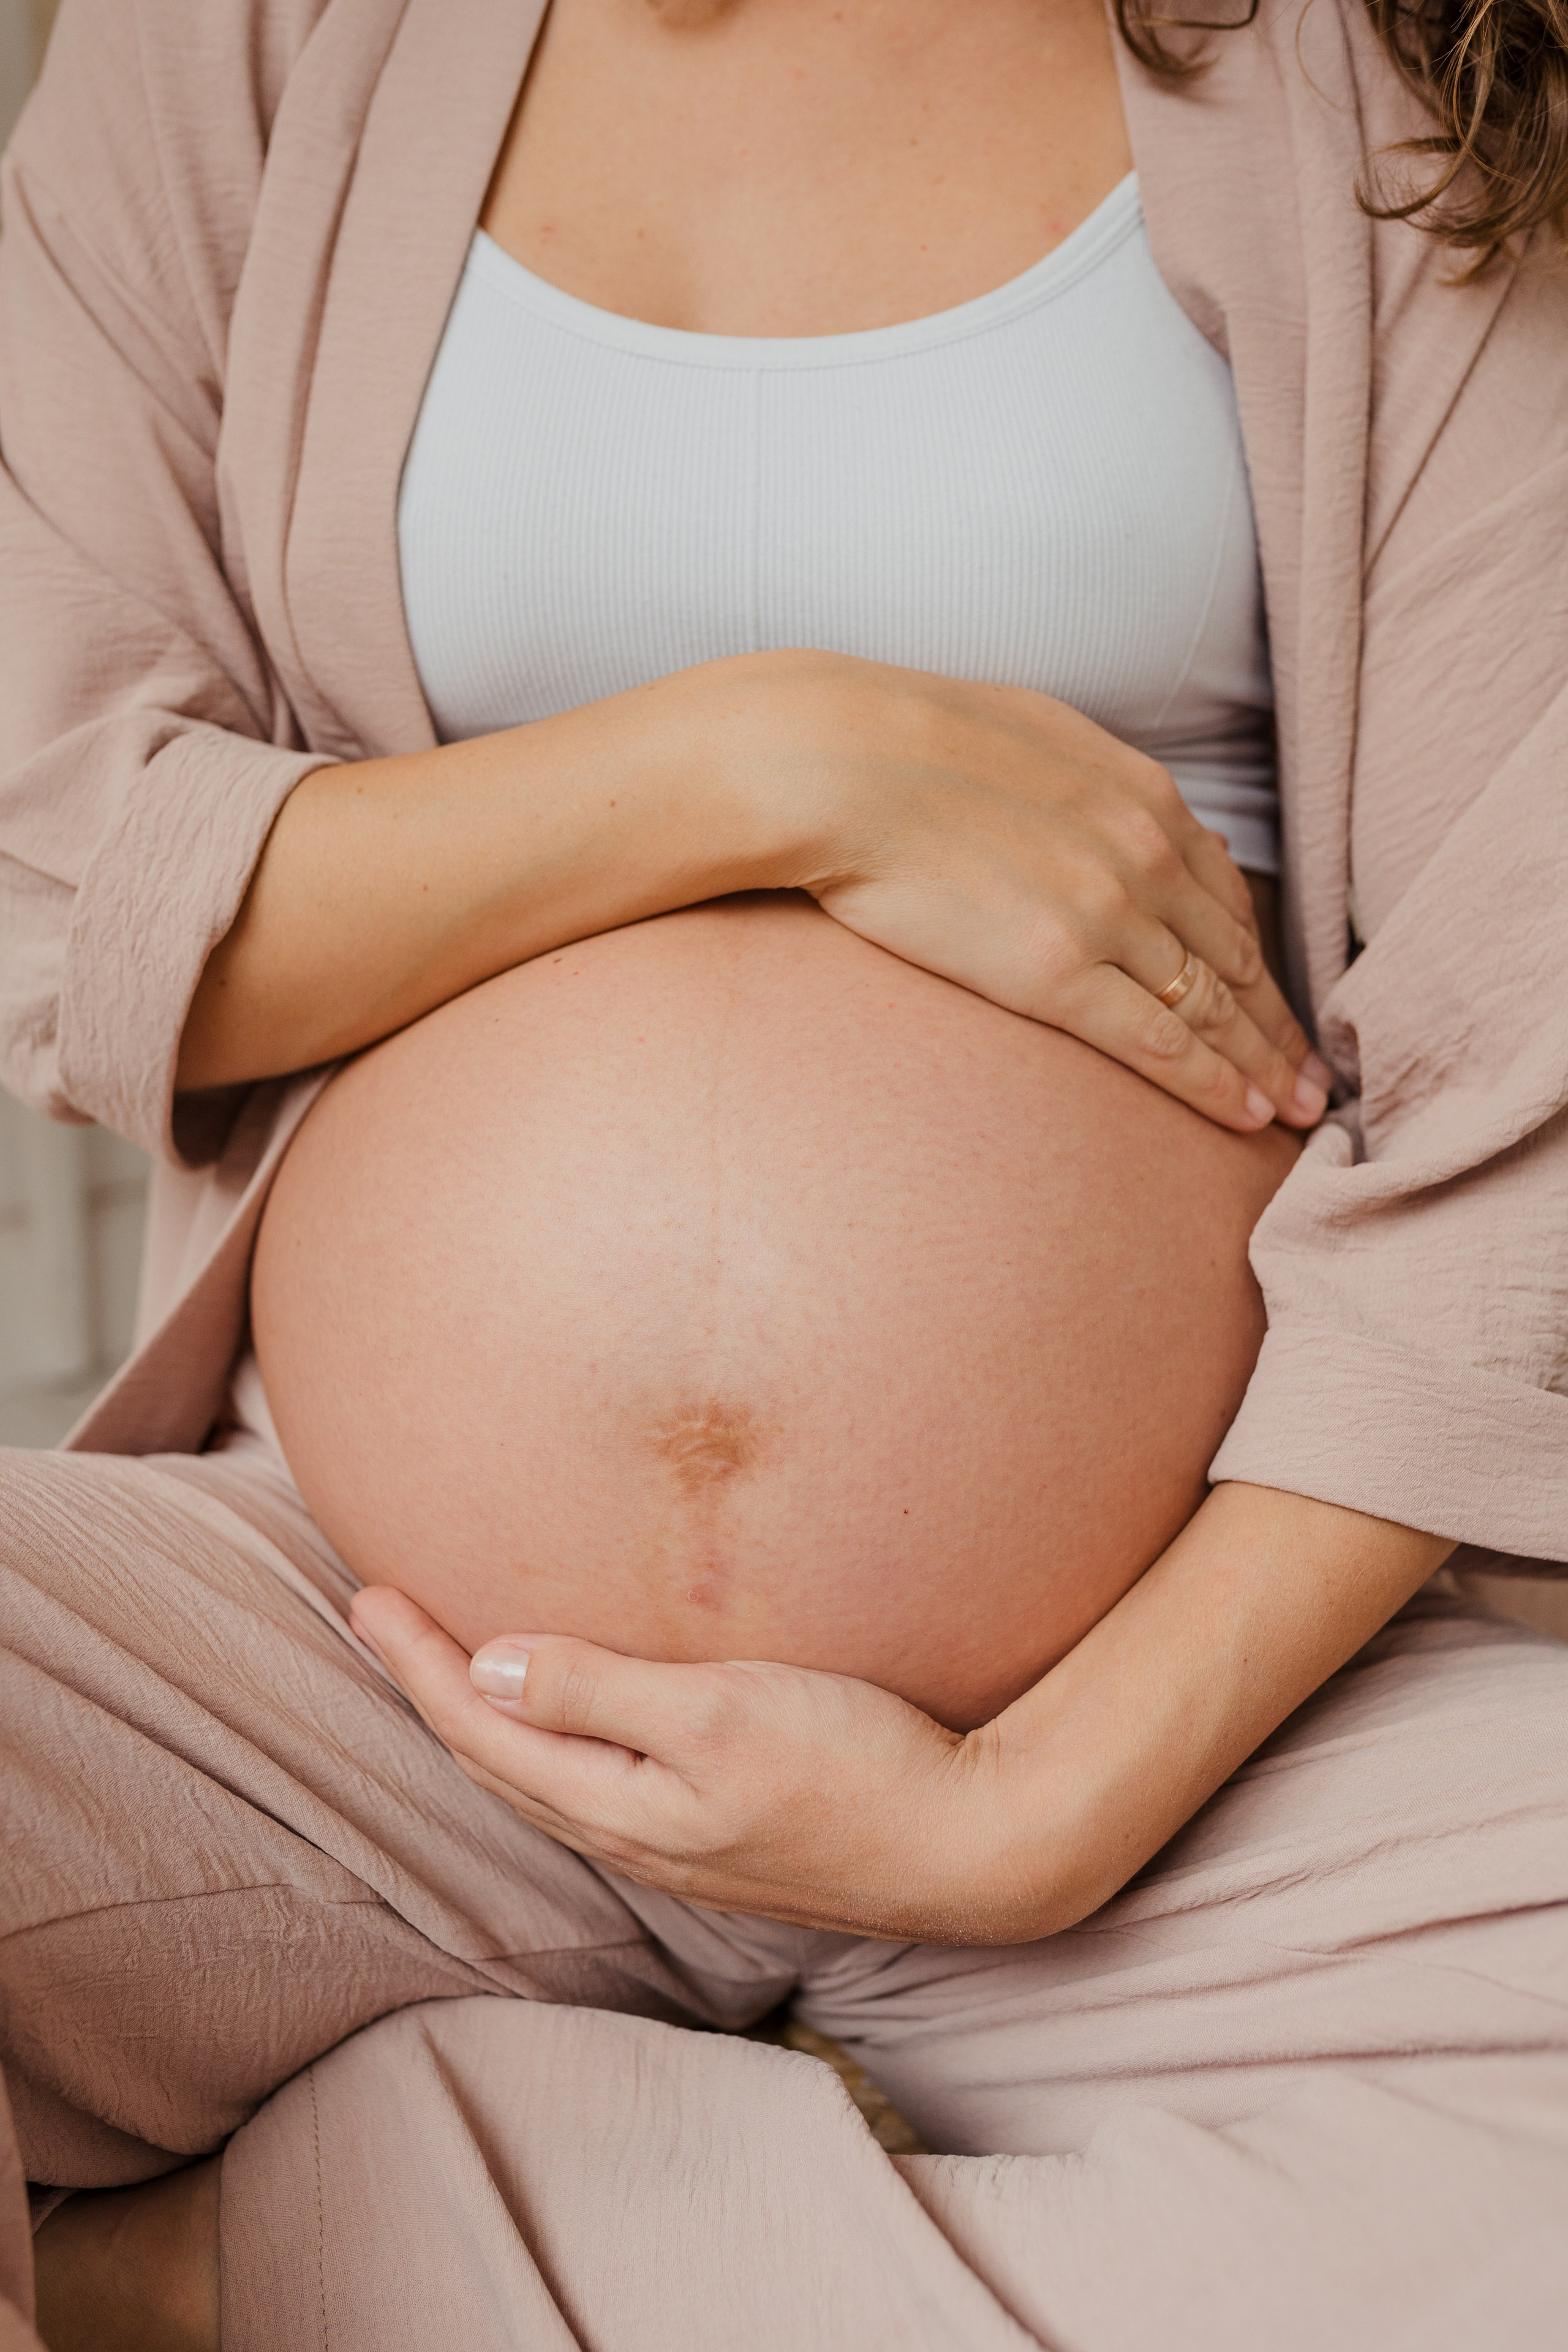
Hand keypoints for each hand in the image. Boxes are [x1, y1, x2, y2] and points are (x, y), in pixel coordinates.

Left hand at [349, 1586, 1007, 1941]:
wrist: (973, 1844)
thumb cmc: (857, 1767)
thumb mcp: (723, 1715)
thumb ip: (600, 1692)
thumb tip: (487, 1667)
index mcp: (620, 1806)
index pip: (480, 1728)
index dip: (417, 1661)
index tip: (366, 1594)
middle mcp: (633, 1836)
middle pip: (495, 1759)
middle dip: (431, 1686)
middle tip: (381, 1613)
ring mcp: (677, 1842)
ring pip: (541, 1778)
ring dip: (481, 1718)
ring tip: (447, 1662)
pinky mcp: (719, 1830)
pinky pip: (592, 1783)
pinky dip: (545, 1739)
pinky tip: (563, 1716)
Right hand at [704, 650, 1328, 1134]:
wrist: (837, 762)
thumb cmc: (906, 742)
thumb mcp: (1032, 737)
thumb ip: (1096, 782)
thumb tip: (1138, 811)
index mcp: (1139, 797)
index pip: (1225, 894)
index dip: (1259, 957)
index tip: (1277, 1001)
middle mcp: (1144, 856)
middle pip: (1236, 958)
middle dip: (1280, 1026)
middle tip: (1314, 1078)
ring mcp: (1106, 917)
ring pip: (1212, 1006)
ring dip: (1261, 1065)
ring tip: (1293, 1111)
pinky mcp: (1055, 973)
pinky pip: (1157, 1041)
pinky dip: (1210, 1082)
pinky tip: (1242, 1114)